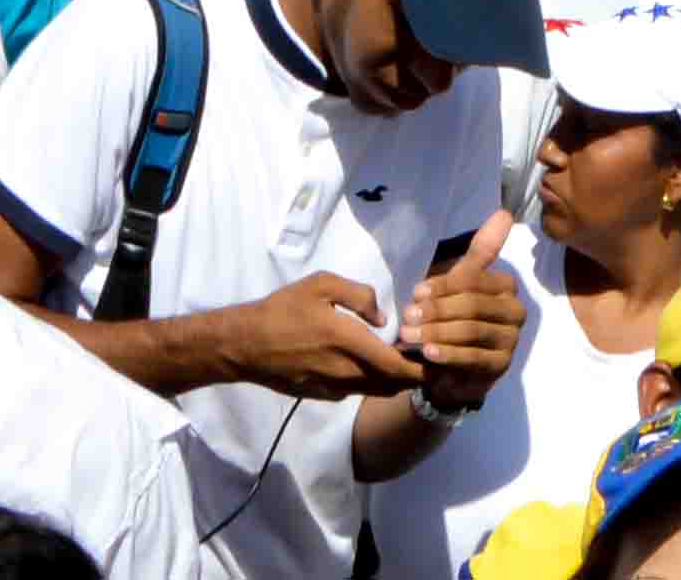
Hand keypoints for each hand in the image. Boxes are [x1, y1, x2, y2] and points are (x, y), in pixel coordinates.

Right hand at [219, 272, 423, 398]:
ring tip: (399, 361)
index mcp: (348, 342)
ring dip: (390, 380)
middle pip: (391, 384)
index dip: (420, 369)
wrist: (245, 345)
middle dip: (410, 375)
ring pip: (374, 390)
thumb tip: (382, 317)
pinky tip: (364, 365)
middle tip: (423, 360)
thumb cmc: (282, 309)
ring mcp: (333, 387)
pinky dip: (368, 382)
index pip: (396, 366)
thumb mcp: (320, 285)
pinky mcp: (322, 395)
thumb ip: (358, 295)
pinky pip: (354, 390)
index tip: (436, 360)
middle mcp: (345, 372)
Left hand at [404, 215, 528, 406]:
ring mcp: (511, 341)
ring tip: (408, 335)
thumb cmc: (454, 318)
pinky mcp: (501, 366)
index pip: (474, 280)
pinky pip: (473, 357)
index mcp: (506, 287)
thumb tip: (505, 213)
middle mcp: (515, 312)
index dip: (443, 285)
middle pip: (472, 305)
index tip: (415, 292)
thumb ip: (480, 251)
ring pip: (471, 330)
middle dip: (436, 310)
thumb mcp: (460, 284)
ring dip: (436, 332)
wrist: (453, 371)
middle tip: (407, 316)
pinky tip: (427, 353)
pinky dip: (448, 354)